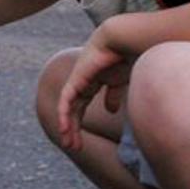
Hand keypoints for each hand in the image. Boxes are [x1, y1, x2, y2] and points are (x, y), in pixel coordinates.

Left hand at [57, 32, 127, 151]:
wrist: (120, 40)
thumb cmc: (124, 57)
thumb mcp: (119, 82)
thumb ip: (113, 95)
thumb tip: (111, 111)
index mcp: (91, 83)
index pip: (80, 107)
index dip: (79, 124)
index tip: (81, 142)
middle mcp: (80, 83)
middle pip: (73, 111)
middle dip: (72, 130)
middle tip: (73, 147)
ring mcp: (76, 82)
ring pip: (68, 109)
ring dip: (68, 127)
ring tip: (69, 143)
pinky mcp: (75, 81)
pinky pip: (67, 101)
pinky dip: (65, 115)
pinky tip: (65, 128)